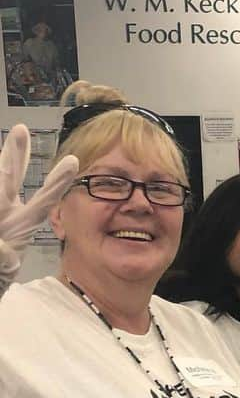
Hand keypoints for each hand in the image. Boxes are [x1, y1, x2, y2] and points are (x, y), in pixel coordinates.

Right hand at [0, 124, 79, 255]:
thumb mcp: (3, 268)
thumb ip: (2, 259)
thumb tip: (1, 247)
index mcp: (21, 224)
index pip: (43, 200)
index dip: (57, 182)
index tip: (74, 162)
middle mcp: (5, 212)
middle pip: (8, 179)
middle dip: (14, 155)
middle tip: (21, 129)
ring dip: (2, 164)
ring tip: (12, 135)